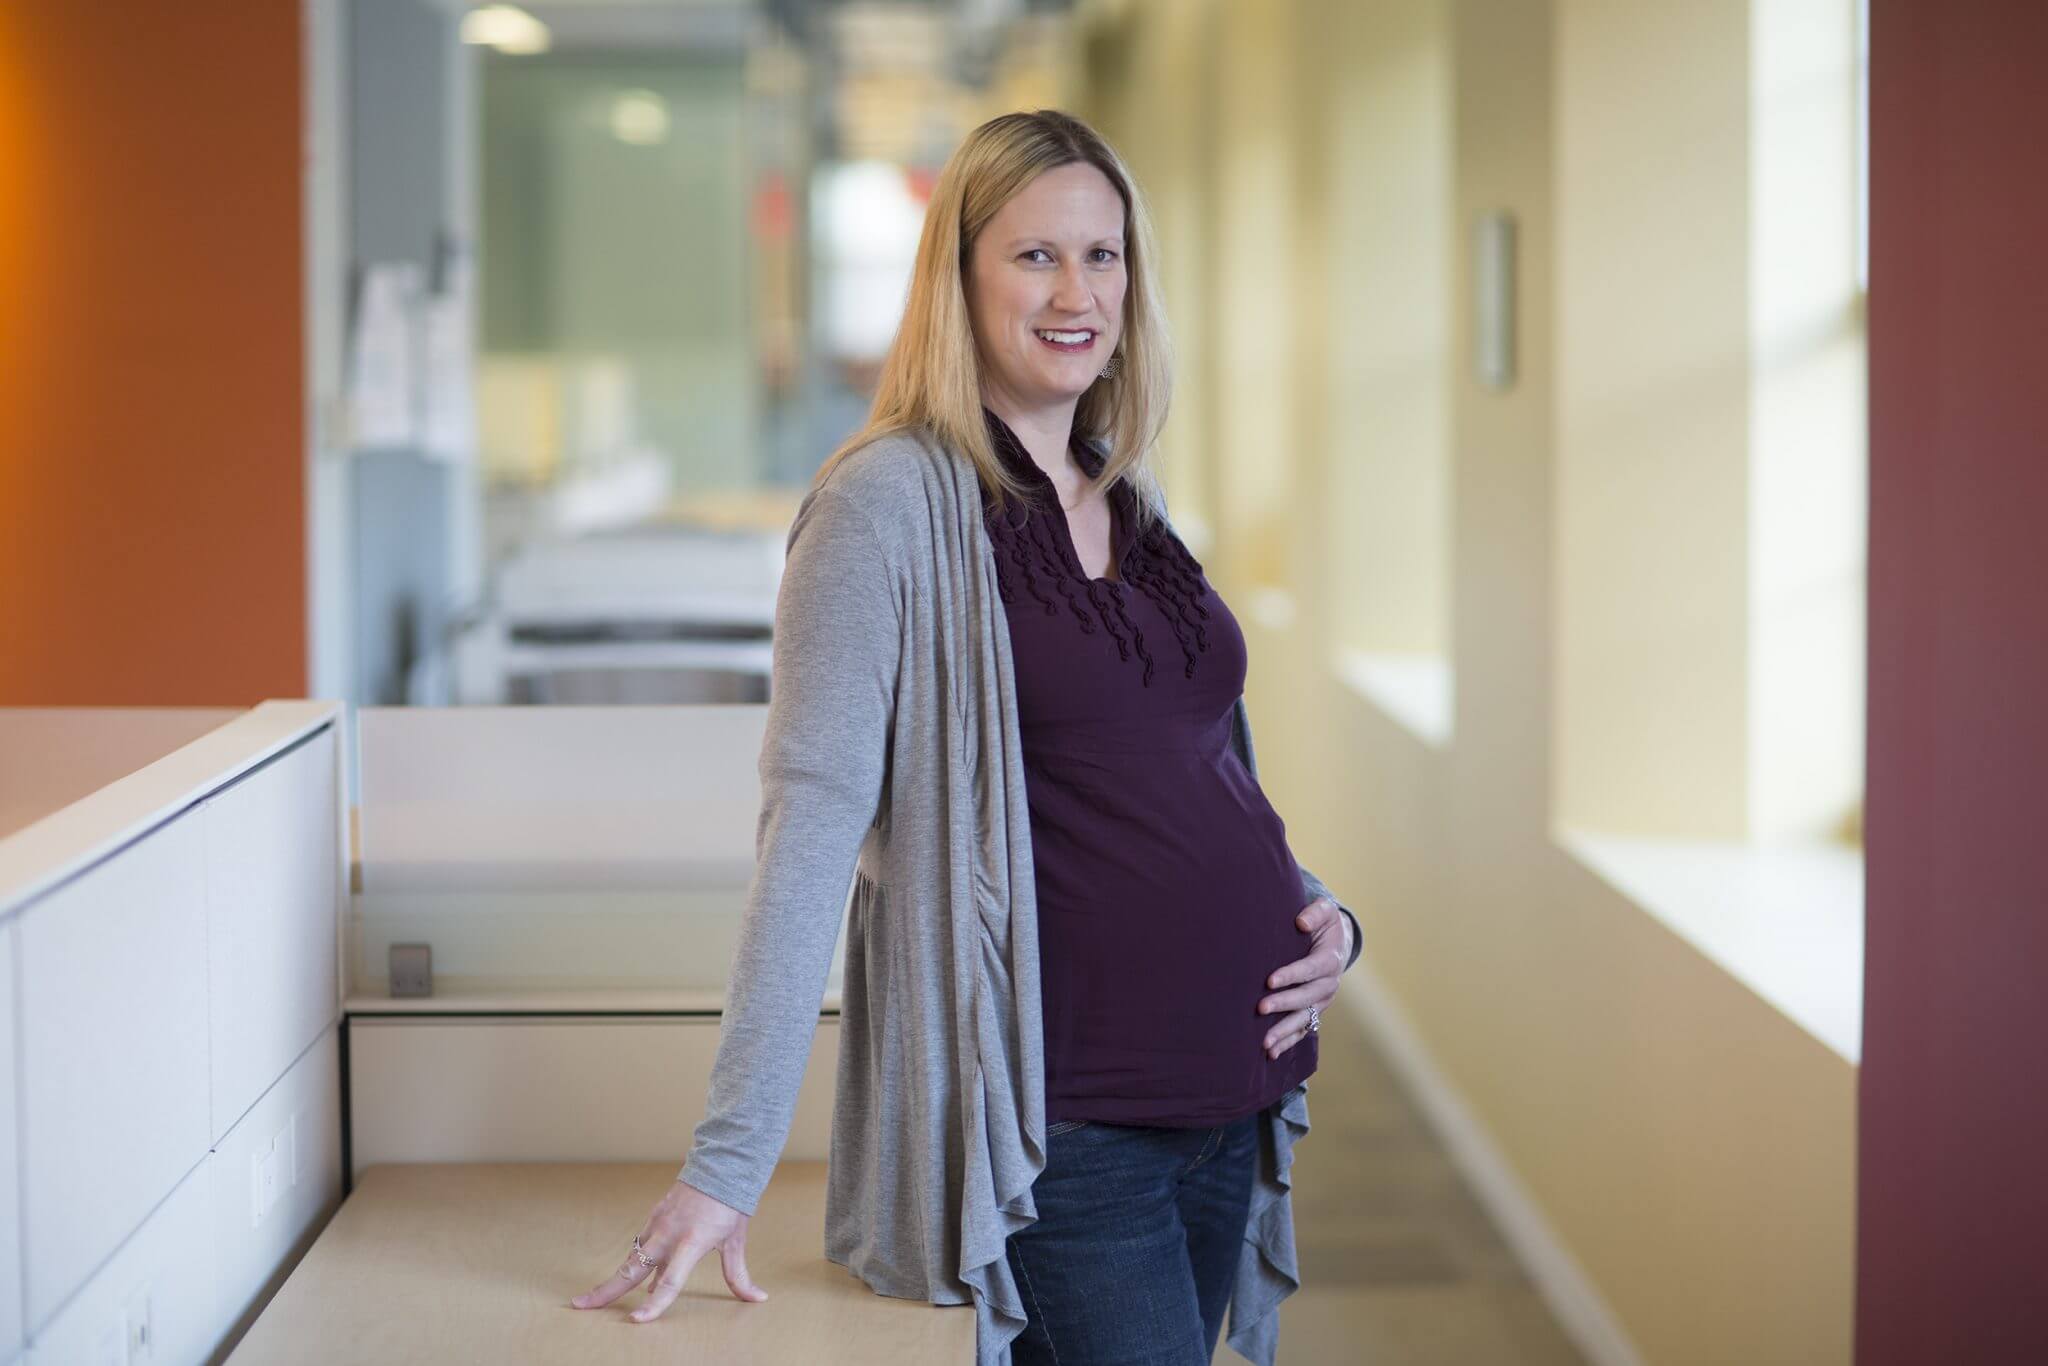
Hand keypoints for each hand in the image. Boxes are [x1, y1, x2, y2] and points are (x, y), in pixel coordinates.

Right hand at [571, 1178, 768, 1321]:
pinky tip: (633, 1278)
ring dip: (615, 1279)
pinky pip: (640, 1244)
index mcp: (691, 1242)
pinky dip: (634, 1262)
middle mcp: (668, 1234)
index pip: (669, 1281)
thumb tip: (758, 1299)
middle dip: (605, 1291)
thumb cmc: (730, 1205)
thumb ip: (739, 1275)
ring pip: (631, 1257)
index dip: (654, 1304)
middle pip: (631, 1269)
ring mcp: (658, 1223)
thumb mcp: (735, 1242)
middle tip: (581, 1306)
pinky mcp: (654, 1216)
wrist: (721, 1165)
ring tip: (595, 1298)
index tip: (636, 1321)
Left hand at [1258, 895, 1347, 1059]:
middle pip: (1307, 997)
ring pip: (1305, 1019)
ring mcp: (1322, 1001)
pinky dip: (1288, 1042)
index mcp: (1330, 959)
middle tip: (1260, 1008)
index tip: (1270, 980)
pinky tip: (1270, 1053)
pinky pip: (1303, 1029)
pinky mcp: (1315, 1011)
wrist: (1335, 942)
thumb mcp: (1324, 910)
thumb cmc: (1322, 923)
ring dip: (1284, 1031)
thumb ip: (1315, 912)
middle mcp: (1329, 984)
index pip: (1312, 968)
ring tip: (1264, 1042)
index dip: (1292, 974)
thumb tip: (1301, 922)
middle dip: (1284, 1004)